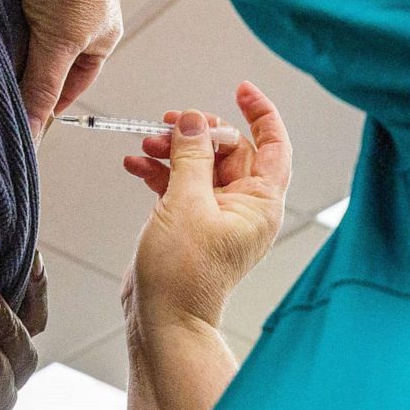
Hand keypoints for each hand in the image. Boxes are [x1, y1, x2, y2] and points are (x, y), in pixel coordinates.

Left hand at [4, 0, 123, 137]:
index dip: (52, 101)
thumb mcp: (60, 44)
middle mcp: (81, 21)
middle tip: (8, 93)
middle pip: (51, 61)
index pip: (75, 82)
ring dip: (16, 51)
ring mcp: (56, 2)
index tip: (30, 118)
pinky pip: (17, 16)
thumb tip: (33, 129)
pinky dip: (6, 28)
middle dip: (31, 74)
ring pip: (32, 40)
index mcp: (102, 38)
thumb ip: (43, 87)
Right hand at [121, 81, 291, 328]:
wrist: (162, 321)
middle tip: (170, 123)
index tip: (240, 89)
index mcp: (260, 203)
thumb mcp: (187, 204)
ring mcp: (216, 216)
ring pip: (199, 165)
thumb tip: (194, 121)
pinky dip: (159, 172)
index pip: (273, 144)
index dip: (260, 113)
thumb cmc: (183, 275)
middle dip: (197, 132)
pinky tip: (135, 165)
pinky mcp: (190, 223)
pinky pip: (180, 185)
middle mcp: (243, 207)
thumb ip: (191, 156)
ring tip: (145, 145)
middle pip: (229, 150)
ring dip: (172, 150)